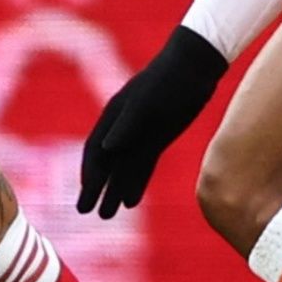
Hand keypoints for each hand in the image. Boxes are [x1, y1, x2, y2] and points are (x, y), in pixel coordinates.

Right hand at [79, 27, 229, 218]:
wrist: (195, 66)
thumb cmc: (169, 80)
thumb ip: (126, 125)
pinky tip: (130, 201)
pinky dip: (136, 183)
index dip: (89, 174)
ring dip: (114, 190)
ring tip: (106, 215)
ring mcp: (141, 134)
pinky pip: (143, 165)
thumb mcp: (148, 102)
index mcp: (114, 116)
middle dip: (95, 188)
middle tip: (86, 212)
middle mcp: (123, 128)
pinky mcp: (158, 138)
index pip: (95, 150)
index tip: (86, 195)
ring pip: (124, 168)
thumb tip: (105, 149)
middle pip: (106, 163)